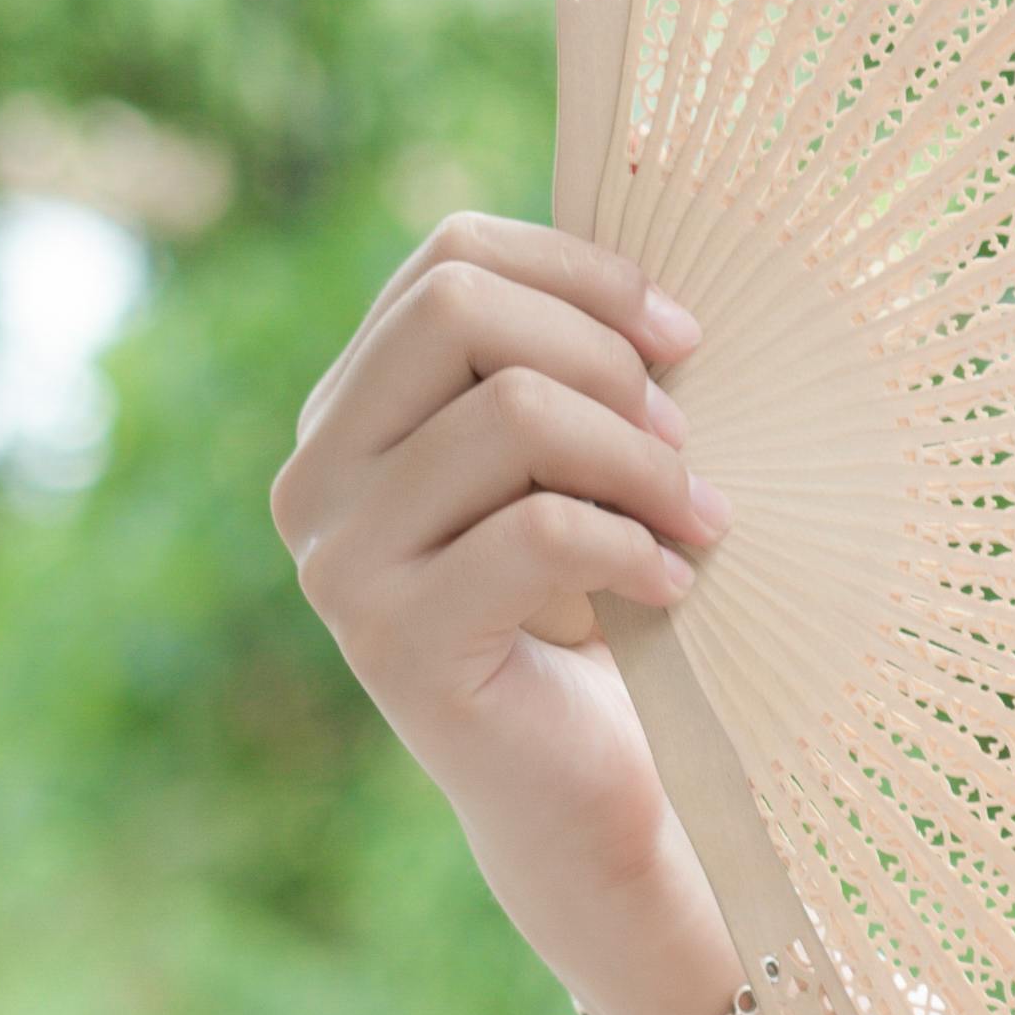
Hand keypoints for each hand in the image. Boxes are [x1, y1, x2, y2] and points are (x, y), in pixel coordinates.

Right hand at [272, 212, 720, 908]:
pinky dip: (633, 547)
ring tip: (700, 519)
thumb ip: (562, 363)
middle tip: (686, 438)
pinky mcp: (394, 643)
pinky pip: (536, 530)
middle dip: (604, 356)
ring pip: (512, 414)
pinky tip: (671, 588)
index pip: (448, 258)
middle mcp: (314, 474)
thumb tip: (647, 216)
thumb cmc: (598, 615)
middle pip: (460, 307)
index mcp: (352, 410)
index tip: (683, 336)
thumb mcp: (574, 466)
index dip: (581, 273)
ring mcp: (338, 560)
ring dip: (641, 461)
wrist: (582, 798)